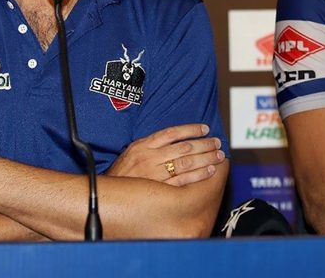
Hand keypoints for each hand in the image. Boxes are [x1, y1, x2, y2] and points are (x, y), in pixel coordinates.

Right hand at [106, 124, 224, 186]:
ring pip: (186, 163)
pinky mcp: (159, 189)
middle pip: (183, 147)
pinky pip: (183, 181)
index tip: (205, 128)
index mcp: (143, 145)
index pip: (172, 132)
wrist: (107, 195)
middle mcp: (149, 157)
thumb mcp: (132, 151)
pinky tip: (209, 171)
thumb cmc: (122, 173)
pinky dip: (198, 175)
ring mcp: (154, 174)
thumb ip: (151, 144)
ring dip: (205, 158)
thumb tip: (175, 138)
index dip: (191, 129)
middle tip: (217, 143)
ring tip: (218, 155)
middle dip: (204, 144)